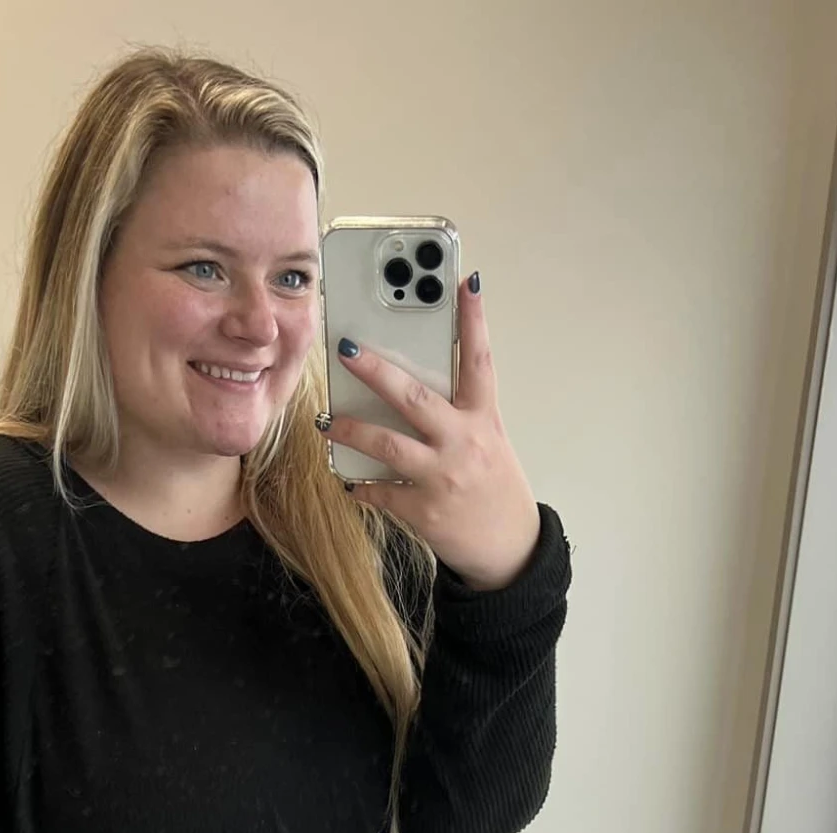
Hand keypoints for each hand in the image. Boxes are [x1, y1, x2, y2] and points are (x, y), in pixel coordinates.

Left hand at [324, 272, 541, 592]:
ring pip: (388, 445)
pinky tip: (349, 479)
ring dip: (351, 430)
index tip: (464, 281)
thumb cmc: (494, 488)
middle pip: (416, 397)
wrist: (509, 548)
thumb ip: (457, 413)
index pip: (480, 360)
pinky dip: (362, 485)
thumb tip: (412, 385)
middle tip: (346, 349)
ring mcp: (444, 477)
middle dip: (377, 371)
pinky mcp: (425, 510)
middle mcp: (464, 443)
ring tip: (327, 422)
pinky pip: (382, 492)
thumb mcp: (488, 442)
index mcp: (484, 420)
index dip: (473, 319)